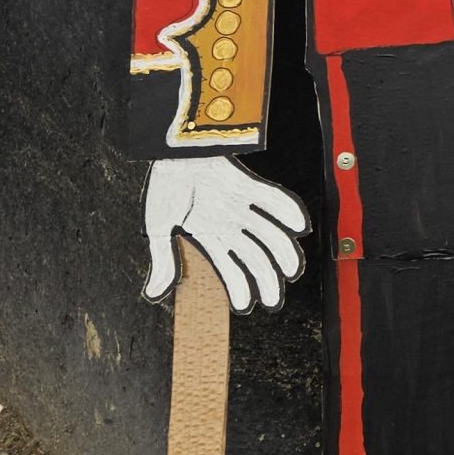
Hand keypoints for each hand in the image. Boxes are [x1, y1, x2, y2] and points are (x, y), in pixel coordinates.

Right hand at [143, 155, 309, 311]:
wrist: (172, 149)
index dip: (239, 287)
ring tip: (291, 270)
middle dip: (267, 278)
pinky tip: (299, 226)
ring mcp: (241, 204)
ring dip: (283, 251)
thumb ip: (162, 258)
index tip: (247, 305)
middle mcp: (229, 223)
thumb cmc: (165, 185)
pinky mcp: (248, 184)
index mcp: (209, 235)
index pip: (229, 267)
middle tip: (274, 299)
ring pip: (269, 232)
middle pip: (255, 255)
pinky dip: (287, 210)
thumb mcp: (158, 227)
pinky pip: (272, 198)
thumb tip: (154, 293)